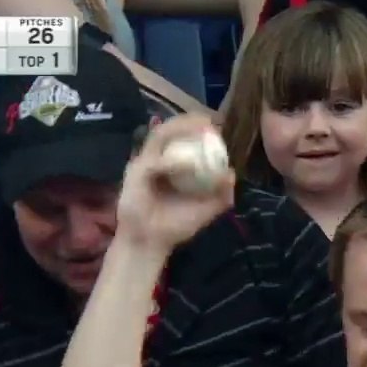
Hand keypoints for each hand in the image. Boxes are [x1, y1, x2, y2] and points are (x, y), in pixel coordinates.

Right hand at [115, 114, 235, 255]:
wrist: (150, 244)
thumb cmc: (173, 227)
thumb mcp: (204, 210)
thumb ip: (220, 196)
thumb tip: (232, 175)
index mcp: (169, 166)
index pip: (181, 139)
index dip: (195, 130)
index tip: (214, 127)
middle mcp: (155, 161)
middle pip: (169, 132)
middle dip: (187, 122)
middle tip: (208, 122)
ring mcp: (143, 165)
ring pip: (159, 137)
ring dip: (178, 129)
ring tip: (198, 127)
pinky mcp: (134, 175)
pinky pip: (154, 162)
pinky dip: (171, 162)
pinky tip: (188, 164)